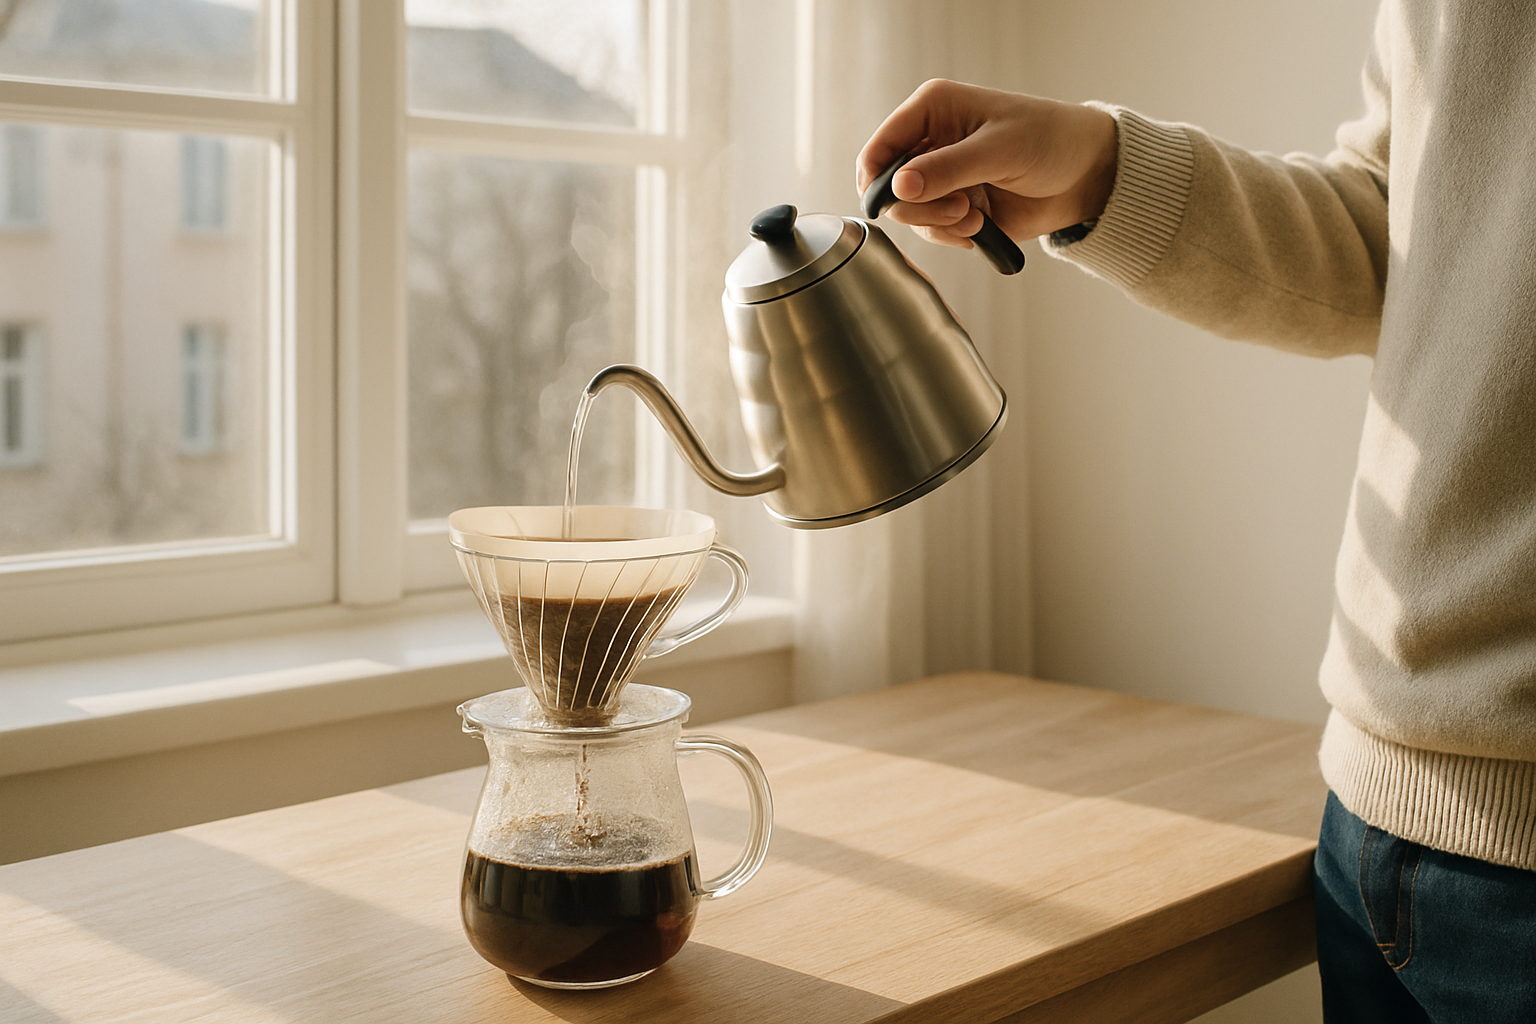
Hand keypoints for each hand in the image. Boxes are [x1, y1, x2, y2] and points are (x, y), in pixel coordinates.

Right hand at [856, 79, 1118, 247]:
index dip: (875, 176)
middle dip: (920, 205)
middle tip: (958, 207)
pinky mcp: (956, 206)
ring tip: (975, 216)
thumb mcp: (997, 150)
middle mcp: (932, 143)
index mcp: (934, 110)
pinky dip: (953, 235)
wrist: (1085, 175)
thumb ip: (947, 169)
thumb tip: (899, 186)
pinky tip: (980, 226)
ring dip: (940, 223)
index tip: (885, 202)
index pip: (882, 144)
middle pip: (890, 186)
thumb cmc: (1049, 140)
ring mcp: (943, 178)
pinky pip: (934, 231)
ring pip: (910, 213)